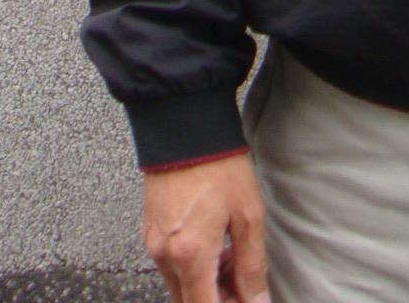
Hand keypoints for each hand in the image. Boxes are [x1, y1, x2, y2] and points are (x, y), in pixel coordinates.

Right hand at [142, 151, 270, 302]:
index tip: (246, 300)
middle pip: (189, 302)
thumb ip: (252, 267)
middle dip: (218, 299)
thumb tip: (258, 301)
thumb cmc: (218, 164)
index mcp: (190, 255)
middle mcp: (165, 254)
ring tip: (232, 258)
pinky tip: (214, 244)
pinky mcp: (150, 228)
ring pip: (179, 285)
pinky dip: (192, 266)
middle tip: (243, 285)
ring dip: (205, 285)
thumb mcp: (247, 216)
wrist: (184, 123)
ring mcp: (153, 242)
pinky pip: (170, 264)